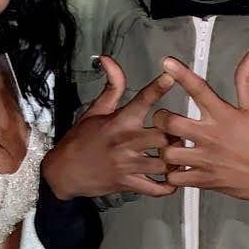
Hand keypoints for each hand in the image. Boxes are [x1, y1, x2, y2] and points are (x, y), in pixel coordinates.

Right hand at [43, 57, 180, 199]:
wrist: (64, 171)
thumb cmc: (81, 139)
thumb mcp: (95, 110)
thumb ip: (111, 86)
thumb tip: (108, 59)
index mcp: (119, 121)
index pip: (143, 100)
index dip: (159, 86)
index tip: (172, 76)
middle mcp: (126, 142)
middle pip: (164, 135)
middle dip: (177, 133)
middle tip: (184, 132)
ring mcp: (128, 165)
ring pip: (165, 163)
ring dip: (177, 159)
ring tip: (182, 155)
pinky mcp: (128, 184)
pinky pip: (155, 189)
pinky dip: (169, 186)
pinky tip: (173, 179)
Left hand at [154, 51, 248, 209]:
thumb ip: (246, 81)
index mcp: (224, 116)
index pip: (199, 89)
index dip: (181, 74)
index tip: (167, 62)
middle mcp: (212, 136)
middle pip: (170, 123)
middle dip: (161, 119)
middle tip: (165, 120)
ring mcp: (207, 160)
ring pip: (168, 152)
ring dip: (164, 148)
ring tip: (170, 145)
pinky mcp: (205, 180)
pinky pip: (176, 178)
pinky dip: (171, 174)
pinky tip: (176, 168)